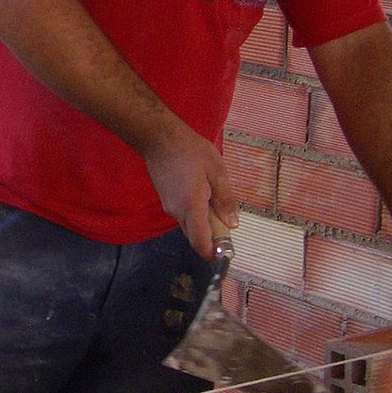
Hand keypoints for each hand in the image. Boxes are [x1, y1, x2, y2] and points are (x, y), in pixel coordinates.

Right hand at [143, 125, 236, 259]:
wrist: (159, 138)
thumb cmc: (190, 151)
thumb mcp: (216, 171)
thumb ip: (225, 199)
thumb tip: (233, 224)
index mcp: (192, 207)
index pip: (201, 242)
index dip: (213, 253)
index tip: (225, 254)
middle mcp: (177, 212)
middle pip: (195, 236)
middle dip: (211, 238)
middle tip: (226, 223)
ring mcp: (169, 206)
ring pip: (189, 225)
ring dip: (204, 222)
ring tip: (215, 201)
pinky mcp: (166, 199)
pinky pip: (183, 214)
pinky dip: (195, 212)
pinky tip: (202, 193)